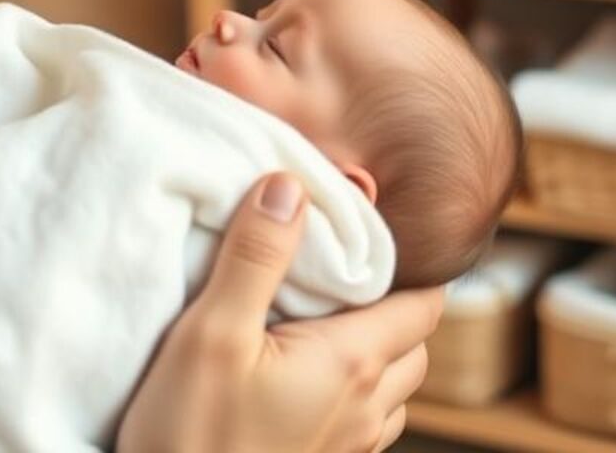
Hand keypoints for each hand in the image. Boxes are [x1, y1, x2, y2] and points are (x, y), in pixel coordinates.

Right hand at [118, 173, 442, 452]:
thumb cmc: (189, 436)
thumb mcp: (212, 332)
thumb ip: (256, 258)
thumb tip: (289, 188)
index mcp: (352, 364)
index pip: (425, 304)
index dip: (408, 265)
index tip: (365, 238)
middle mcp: (366, 409)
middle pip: (415, 342)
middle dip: (391, 302)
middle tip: (339, 274)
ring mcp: (349, 446)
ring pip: (396, 387)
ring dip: (376, 350)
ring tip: (322, 323)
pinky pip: (366, 421)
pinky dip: (354, 391)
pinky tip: (302, 377)